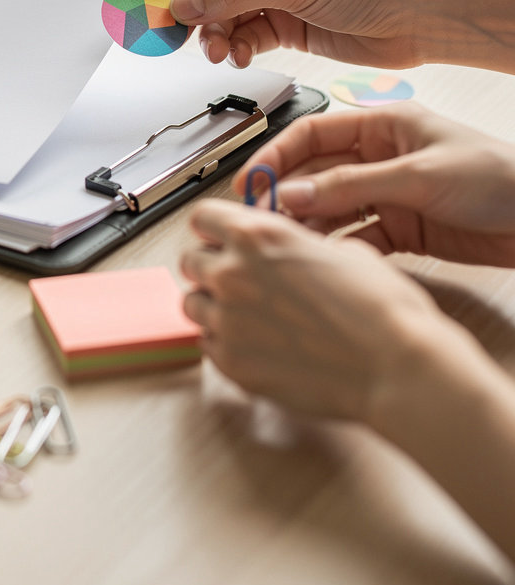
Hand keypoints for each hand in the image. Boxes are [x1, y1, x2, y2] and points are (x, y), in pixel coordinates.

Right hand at [154, 0, 437, 68]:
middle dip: (191, 9)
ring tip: (216, 52)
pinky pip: (244, 35)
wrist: (419, 21)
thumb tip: (185, 4)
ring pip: (223, 13)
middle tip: (168, 32)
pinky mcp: (284, 23)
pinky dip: (236, 48)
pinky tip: (239, 56)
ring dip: (214, 35)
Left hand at [180, 198, 457, 421]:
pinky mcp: (231, 362)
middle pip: (189, 260)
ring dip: (213, 304)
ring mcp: (227, 321)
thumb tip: (283, 249)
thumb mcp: (340, 249)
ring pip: (192, 303)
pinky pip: (208, 343)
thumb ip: (293, 244)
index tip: (221, 236)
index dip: (213, 227)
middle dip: (211, 265)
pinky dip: (225, 341)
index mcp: (257, 236)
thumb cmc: (381, 308)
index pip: (201, 217)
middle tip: (237, 277)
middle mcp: (232, 274)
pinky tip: (257, 343)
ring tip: (248, 314)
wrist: (395, 367)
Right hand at [234, 104, 514, 266]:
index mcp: (382, 125)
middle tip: (262, 219)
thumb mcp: (419, 176)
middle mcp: (379, 157)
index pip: (311, 133)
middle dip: (286, 195)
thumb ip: (350, 186)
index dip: (275, 155)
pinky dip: (339, 247)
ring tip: (288, 242)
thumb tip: (291, 193)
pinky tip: (327, 257)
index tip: (250, 181)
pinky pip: (355, 235)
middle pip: (314, 173)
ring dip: (309, 224)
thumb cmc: (500, 179)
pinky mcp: (400, 228)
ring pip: (330, 207)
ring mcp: (388, 193)